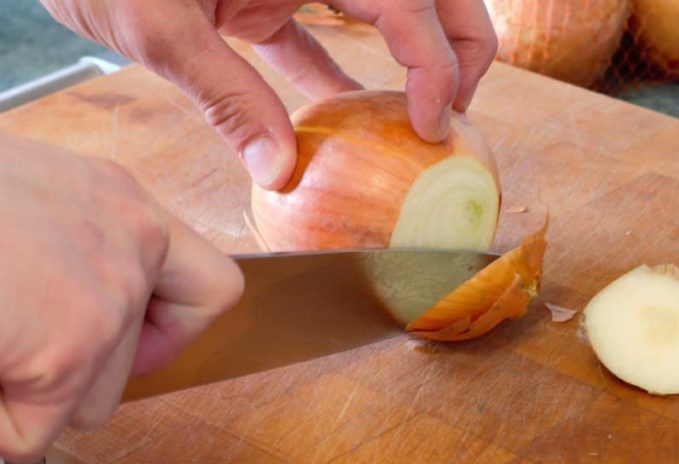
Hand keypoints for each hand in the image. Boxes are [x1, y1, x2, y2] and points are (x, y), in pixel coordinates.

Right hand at [0, 133, 242, 463]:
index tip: (125, 341)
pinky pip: (28, 435)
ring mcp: (105, 300)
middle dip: (71, 375)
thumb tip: (74, 310)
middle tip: (10, 342)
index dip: (171, 331)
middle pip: (139, 363)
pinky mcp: (65, 352)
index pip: (211, 287)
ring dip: (27, 396)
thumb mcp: (18, 201)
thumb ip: (63, 251)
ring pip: (88, 404)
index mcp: (116, 200)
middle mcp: (132, 242)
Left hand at [39, 0, 497, 189]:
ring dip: (414, 63)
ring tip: (420, 126)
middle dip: (459, 50)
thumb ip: (225, 95)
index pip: (409, 3)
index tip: (435, 127)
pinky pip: (320, 40)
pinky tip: (345, 127)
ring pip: (388, 11)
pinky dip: (339, 80)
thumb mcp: (156, 22)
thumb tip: (279, 171)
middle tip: (454, 118)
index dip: (437, 66)